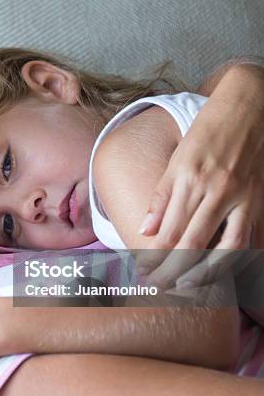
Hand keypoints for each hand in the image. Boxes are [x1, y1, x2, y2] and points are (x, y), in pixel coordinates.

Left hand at [136, 64, 263, 288]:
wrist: (251, 107)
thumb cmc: (208, 131)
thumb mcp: (178, 159)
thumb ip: (161, 196)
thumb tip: (145, 229)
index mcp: (189, 180)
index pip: (168, 232)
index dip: (154, 257)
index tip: (143, 273)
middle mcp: (216, 192)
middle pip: (191, 244)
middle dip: (172, 271)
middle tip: (157, 288)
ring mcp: (242, 197)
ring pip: (225, 248)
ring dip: (205, 273)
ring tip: (186, 286)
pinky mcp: (260, 200)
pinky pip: (250, 238)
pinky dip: (238, 258)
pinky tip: (224, 271)